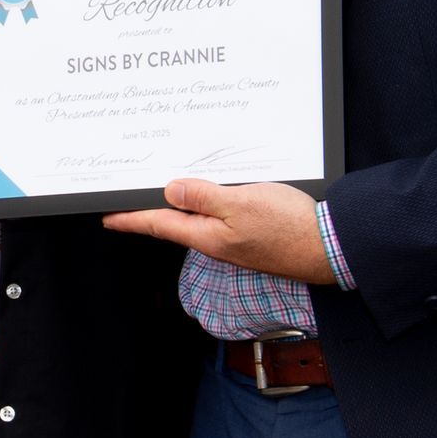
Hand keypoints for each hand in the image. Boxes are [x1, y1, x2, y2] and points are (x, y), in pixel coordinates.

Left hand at [103, 178, 333, 285]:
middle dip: (150, 209)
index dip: (130, 218)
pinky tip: (209, 191)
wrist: (330, 249)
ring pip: (198, 218)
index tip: (106, 216)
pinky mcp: (252, 235)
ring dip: (178, 203)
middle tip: (128, 198)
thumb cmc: (289, 227)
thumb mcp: (241, 203)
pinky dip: (207, 202)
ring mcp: (234, 241)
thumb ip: (204, 196)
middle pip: (174, 222)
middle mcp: (216, 241)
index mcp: (207, 235)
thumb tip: (170, 190)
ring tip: (161, 188)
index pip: (158, 224)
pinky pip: (220, 216)